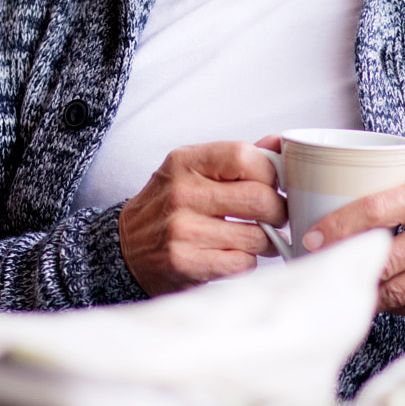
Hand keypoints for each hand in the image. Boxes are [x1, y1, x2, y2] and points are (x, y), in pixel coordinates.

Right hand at [118, 138, 287, 295]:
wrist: (126, 247)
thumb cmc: (169, 205)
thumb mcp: (192, 170)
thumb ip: (235, 158)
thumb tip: (278, 142)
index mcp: (185, 162)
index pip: (244, 156)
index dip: (269, 172)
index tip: (271, 185)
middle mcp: (181, 193)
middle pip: (259, 199)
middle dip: (277, 212)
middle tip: (275, 216)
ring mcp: (182, 230)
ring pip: (257, 237)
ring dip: (265, 241)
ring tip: (254, 238)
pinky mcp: (186, 262)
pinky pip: (242, 263)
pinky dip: (246, 261)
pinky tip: (231, 254)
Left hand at [304, 158, 404, 315]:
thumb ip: (401, 186)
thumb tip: (360, 203)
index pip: (372, 213)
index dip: (336, 229)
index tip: (312, 239)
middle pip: (381, 262)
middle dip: (349, 268)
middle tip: (328, 267)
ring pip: (398, 291)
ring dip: (371, 291)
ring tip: (354, 284)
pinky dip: (400, 303)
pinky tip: (389, 294)